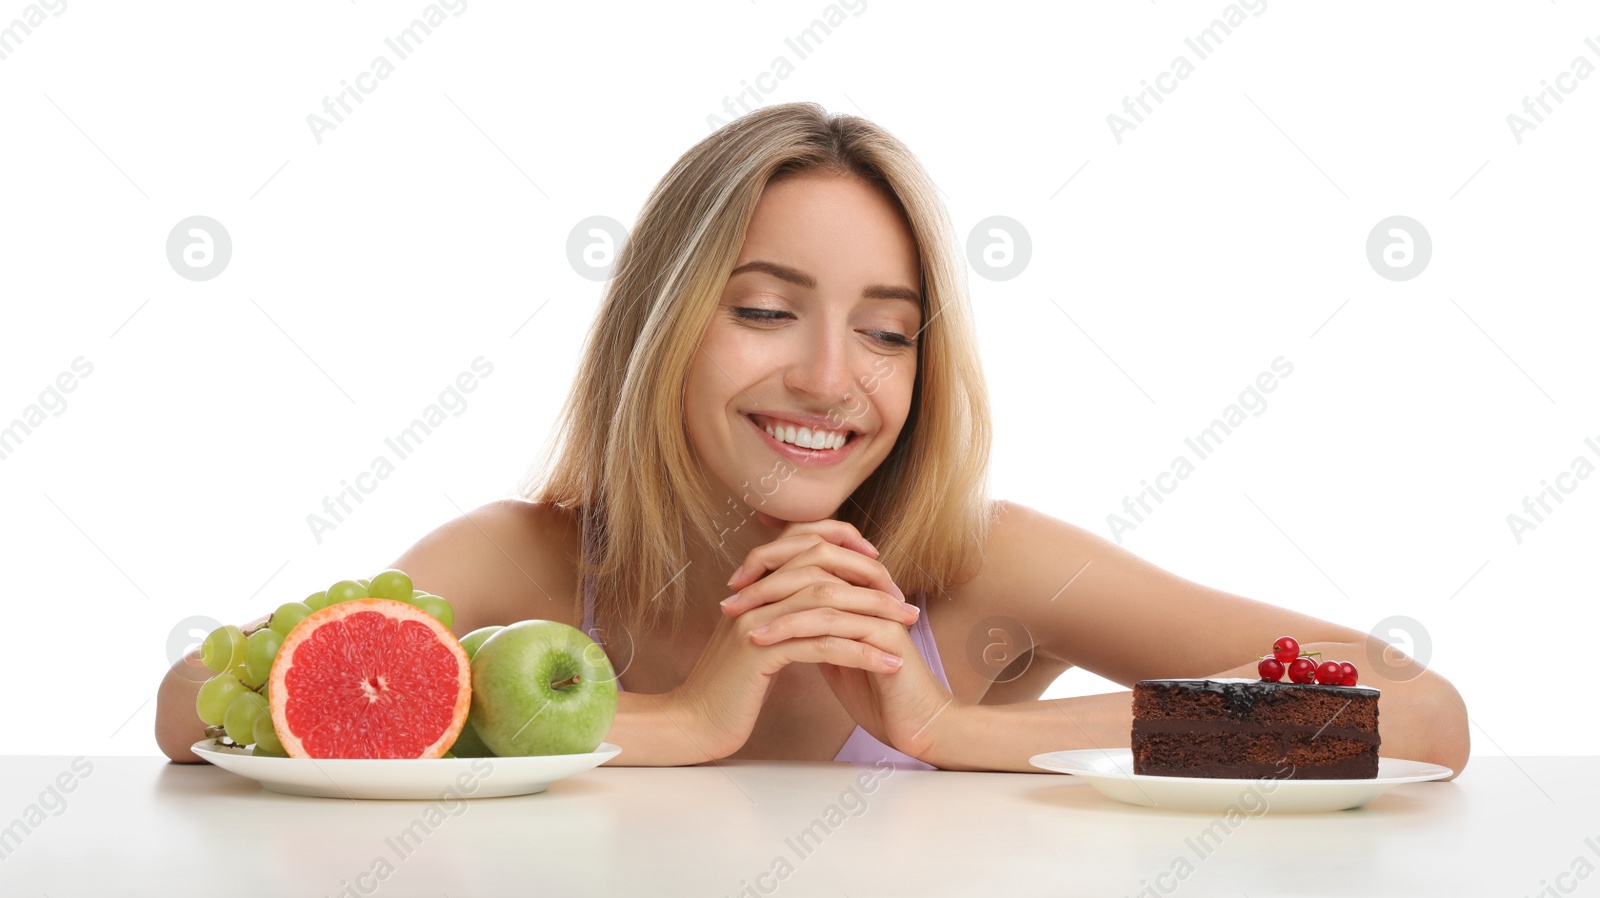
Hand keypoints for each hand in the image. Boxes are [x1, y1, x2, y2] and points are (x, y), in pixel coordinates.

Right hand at [668, 516, 917, 759]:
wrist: (694, 723)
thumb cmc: (730, 689)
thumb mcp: (759, 642)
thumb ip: (783, 615)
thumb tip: (820, 603)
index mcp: (756, 588)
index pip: (804, 543)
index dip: (844, 545)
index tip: (880, 565)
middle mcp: (756, 596)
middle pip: (823, 569)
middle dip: (872, 583)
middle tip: (908, 604)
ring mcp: (757, 621)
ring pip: (828, 604)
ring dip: (875, 615)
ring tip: (908, 630)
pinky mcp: (762, 652)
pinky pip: (822, 645)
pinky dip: (861, 652)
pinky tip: (887, 664)